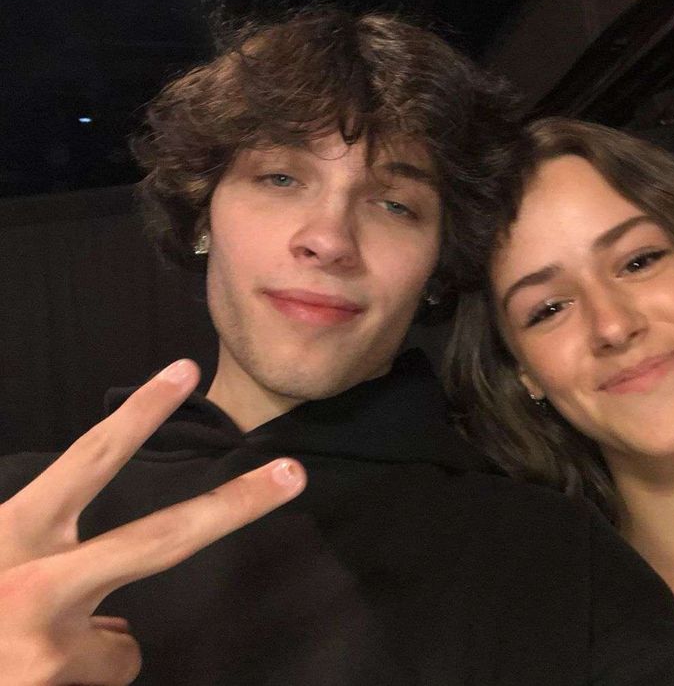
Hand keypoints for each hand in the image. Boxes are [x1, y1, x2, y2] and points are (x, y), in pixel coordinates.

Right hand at [0, 360, 305, 685]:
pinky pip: (104, 678)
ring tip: (26, 661)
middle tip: (295, 473)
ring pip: (121, 649)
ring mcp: (47, 646)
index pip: (87, 459)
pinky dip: (79, 684)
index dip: (139, 413)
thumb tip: (117, 621)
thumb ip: (41, 561)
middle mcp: (35, 583)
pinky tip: (34, 682)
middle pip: (160, 540)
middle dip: (236, 505)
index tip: (186, 370)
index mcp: (14, 533)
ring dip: (89, 655)